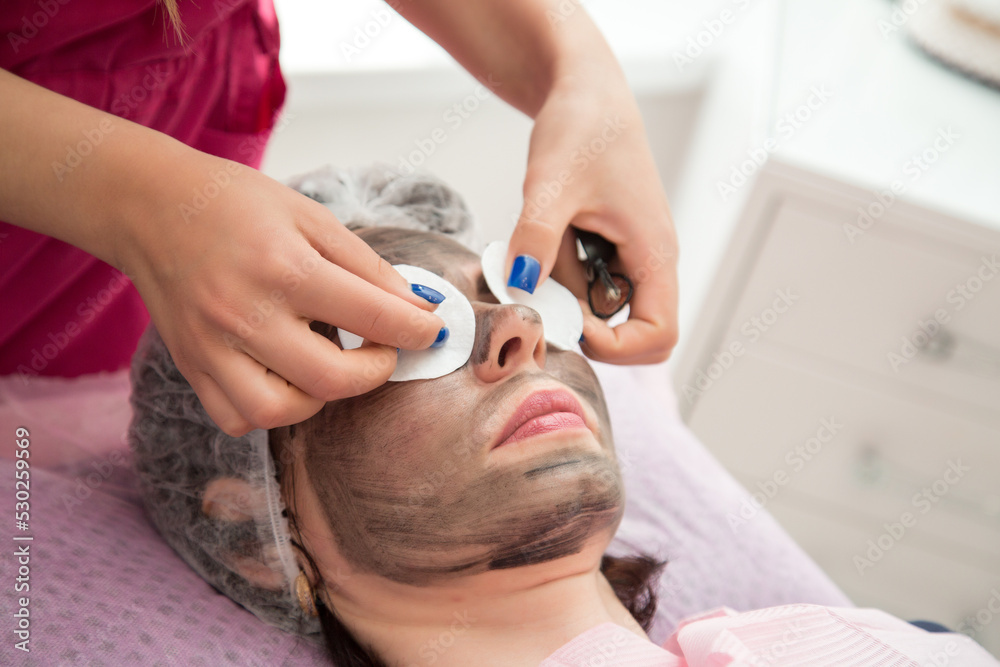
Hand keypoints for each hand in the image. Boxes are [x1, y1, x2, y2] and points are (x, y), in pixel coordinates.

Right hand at [115, 148, 444, 435]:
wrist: (153, 207)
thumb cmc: (236, 205)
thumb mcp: (312, 217)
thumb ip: (368, 267)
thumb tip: (417, 308)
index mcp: (284, 267)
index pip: (372, 317)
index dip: (417, 330)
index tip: (430, 330)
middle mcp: (245, 314)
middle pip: (332, 379)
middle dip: (377, 371)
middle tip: (382, 350)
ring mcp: (212, 347)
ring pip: (281, 411)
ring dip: (321, 397)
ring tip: (328, 364)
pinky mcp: (191, 366)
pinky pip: (237, 418)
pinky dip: (270, 410)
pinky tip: (283, 377)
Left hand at [506, 75, 678, 364]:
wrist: (584, 92)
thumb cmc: (583, 127)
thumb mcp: (550, 183)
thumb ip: (536, 237)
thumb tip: (522, 286)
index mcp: (655, 252)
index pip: (660, 336)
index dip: (616, 346)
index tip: (572, 321)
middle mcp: (652, 261)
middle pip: (634, 332)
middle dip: (588, 326)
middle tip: (549, 291)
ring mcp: (633, 256)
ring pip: (604, 308)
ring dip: (569, 294)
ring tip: (548, 244)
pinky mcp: (612, 248)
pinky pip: (589, 283)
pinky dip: (562, 274)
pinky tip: (549, 237)